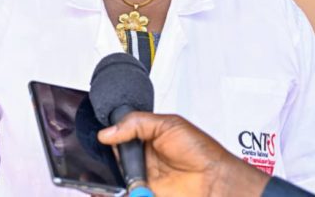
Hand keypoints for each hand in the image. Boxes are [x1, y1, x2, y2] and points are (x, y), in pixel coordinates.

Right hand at [98, 112, 268, 196]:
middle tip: (100, 160)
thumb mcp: (167, 125)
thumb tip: (108, 132)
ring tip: (103, 177)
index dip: (108, 137)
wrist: (214, 180)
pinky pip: (124, 193)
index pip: (119, 135)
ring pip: (116, 180)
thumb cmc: (199, 149)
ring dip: (107, 179)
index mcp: (146, 137)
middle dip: (104, 160)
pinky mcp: (144, 194)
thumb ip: (136, 124)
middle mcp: (143, 158)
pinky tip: (110, 190)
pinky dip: (116, 192)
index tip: (100, 138)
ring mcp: (142, 179)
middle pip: (114, 159)